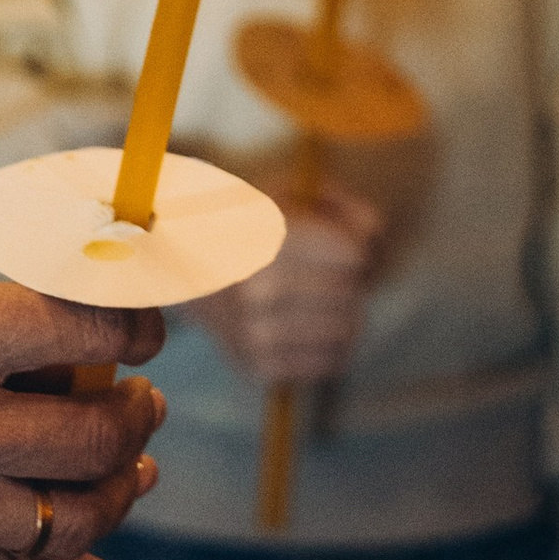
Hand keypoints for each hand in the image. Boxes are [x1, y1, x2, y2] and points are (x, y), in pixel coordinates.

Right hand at [190, 187, 380, 387]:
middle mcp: (257, 289)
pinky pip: (331, 363)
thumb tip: (375, 234)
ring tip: (327, 298)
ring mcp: (256, 332)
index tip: (340, 244)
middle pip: (350, 291)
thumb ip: (338, 202)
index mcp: (262, 238)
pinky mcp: (259, 366)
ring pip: (346, 329)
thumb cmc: (248, 224)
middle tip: (335, 273)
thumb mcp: (284, 193)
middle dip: (353, 280)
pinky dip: (335, 344)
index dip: (353, 247)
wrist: (182, 270)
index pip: (351, 253)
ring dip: (347, 312)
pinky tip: (317, 325)